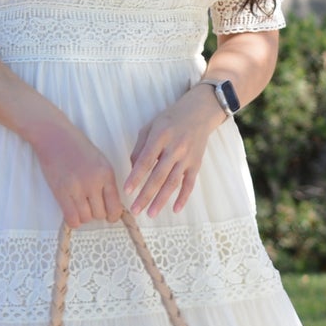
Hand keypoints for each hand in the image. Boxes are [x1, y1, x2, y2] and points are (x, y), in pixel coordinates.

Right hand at [30, 117, 123, 227]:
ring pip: (86, 218)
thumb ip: (107, 182)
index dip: (113, 215)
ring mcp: (77, 188)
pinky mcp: (61, 192)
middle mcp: (94, 182)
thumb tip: (112, 205)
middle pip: (100, 214)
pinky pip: (71, 218)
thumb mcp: (101, 161)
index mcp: (106, 174)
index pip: (116, 206)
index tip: (109, 216)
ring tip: (80, 206)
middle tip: (91, 206)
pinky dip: (73, 220)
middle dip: (97, 214)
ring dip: (84, 216)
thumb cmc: (77, 147)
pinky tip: (71, 211)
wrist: (55, 137)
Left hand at [124, 84, 222, 217]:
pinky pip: (190, 183)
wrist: (199, 112)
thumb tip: (133, 169)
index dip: (136, 177)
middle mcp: (175, 148)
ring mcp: (187, 157)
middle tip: (135, 210)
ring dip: (162, 200)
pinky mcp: (196, 164)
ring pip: (173, 182)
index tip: (126, 190)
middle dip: (146, 195)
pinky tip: (175, 209)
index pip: (146, 160)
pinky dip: (183, 197)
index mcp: (160, 136)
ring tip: (151, 213)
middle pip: (158, 176)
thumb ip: (139, 147)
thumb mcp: (150, 126)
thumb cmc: (170, 119)